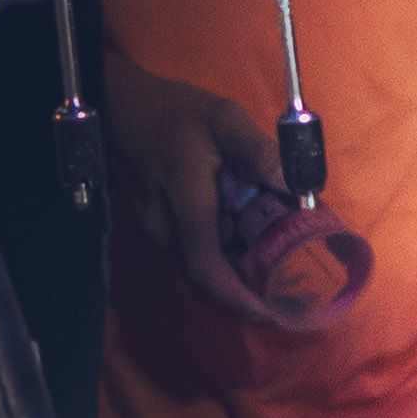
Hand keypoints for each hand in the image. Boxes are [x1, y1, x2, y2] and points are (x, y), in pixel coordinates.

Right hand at [103, 54, 284, 322]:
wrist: (122, 105)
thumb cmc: (175, 111)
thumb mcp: (224, 118)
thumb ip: (258, 151)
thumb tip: (295, 186)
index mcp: (186, 201)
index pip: (207, 266)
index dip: (237, 296)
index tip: (267, 311)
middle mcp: (165, 226)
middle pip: (205, 275)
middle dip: (243, 291)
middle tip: (284, 294)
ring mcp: (156, 227)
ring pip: (197, 263)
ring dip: (233, 273)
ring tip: (274, 272)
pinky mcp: (156, 222)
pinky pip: (191, 248)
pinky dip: (220, 254)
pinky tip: (247, 243)